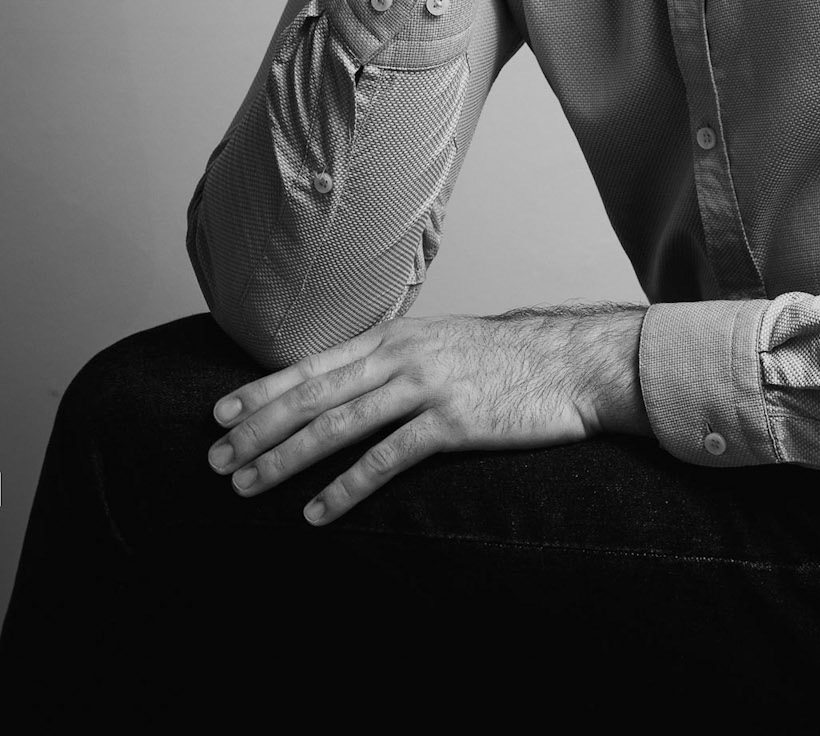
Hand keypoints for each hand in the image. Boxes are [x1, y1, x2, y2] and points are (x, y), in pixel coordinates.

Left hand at [206, 308, 648, 524]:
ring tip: (247, 484)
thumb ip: (403, 359)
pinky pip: (387, 458)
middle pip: (316, 392)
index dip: (264, 388)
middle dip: (259, 427)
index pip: (316, 362)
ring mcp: (428, 385)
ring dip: (286, 457)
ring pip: (339, 422)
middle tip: (214, 458)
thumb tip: (360, 379)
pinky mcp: (454, 421)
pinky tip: (317, 512)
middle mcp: (405, 355)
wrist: (576, 363)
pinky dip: (346, 487)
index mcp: (400, 335)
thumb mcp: (449, 343)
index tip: (220, 411)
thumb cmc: (515, 359)